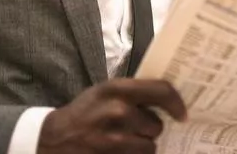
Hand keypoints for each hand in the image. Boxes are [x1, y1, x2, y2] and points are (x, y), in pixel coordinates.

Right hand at [37, 78, 186, 153]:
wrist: (54, 138)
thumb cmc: (84, 112)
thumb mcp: (104, 92)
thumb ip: (132, 93)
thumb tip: (166, 98)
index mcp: (117, 88)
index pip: (161, 91)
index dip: (176, 103)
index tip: (182, 113)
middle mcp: (118, 110)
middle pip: (156, 125)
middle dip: (150, 130)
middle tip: (135, 129)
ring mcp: (114, 138)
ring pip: (149, 147)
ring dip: (142, 147)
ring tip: (124, 142)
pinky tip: (118, 151)